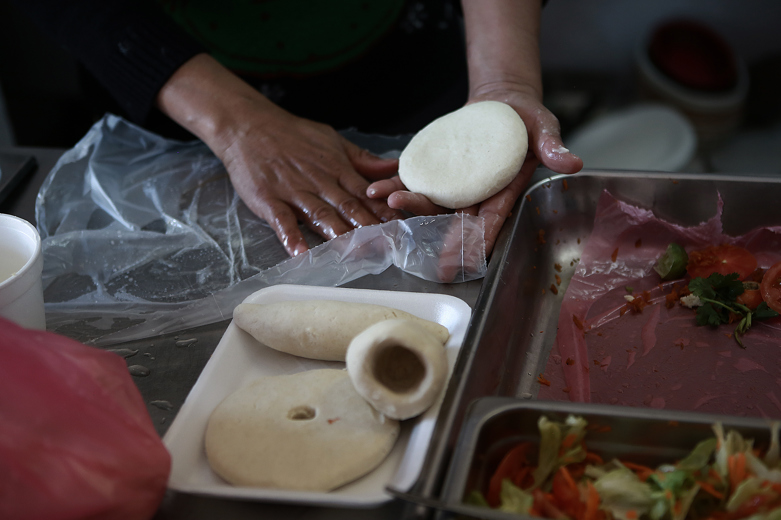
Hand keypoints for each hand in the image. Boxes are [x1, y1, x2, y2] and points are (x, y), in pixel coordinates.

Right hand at [219, 107, 403, 256]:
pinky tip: (301, 253)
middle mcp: (319, 182)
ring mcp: (293, 191)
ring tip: (353, 252)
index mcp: (336, 169)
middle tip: (386, 247)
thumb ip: (362, 159)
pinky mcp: (269, 199)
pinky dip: (291, 237)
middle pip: (347, 207)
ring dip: (337, 235)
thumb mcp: (332, 140)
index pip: (365, 193)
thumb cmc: (292, 135)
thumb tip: (393, 167)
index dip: (384, 211)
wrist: (248, 125)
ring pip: (320, 215)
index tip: (401, 227)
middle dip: (368, 228)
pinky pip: (282, 220)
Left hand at [367, 86, 581, 256]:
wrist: (503, 101)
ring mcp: (453, 182)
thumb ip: (553, 146)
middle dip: (434, 231)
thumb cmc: (528, 119)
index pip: (490, 222)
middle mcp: (474, 193)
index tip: (463, 262)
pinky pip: (414, 177)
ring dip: (408, 204)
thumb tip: (573, 163)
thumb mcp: (544, 128)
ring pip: (429, 200)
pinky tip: (374, 187)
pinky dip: (394, 181)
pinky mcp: (436, 166)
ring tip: (386, 202)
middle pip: (453, 217)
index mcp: (502, 191)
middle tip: (413, 236)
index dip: (477, 242)